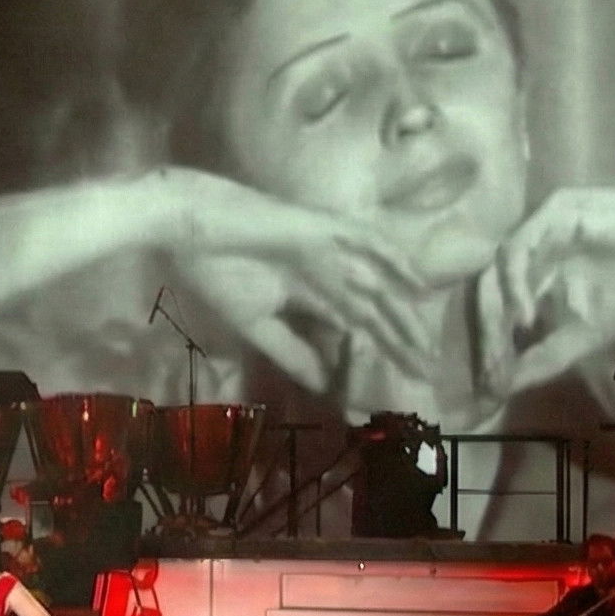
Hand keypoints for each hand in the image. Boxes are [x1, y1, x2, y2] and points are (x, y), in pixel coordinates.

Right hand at [162, 170, 432, 392]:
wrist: (188, 230)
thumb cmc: (214, 273)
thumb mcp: (257, 326)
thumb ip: (292, 352)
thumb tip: (326, 386)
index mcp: (309, 292)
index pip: (356, 324)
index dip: (381, 349)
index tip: (403, 379)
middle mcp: (327, 271)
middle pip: (375, 308)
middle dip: (401, 339)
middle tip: (426, 370)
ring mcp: (329, 249)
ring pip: (378, 283)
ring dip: (403, 312)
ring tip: (425, 344)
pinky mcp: (325, 228)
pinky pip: (368, 242)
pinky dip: (394, 259)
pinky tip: (415, 283)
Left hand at [488, 178, 614, 392]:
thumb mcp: (586, 332)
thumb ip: (545, 357)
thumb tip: (502, 390)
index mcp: (533, 273)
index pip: (496, 308)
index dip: (490, 347)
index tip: (489, 387)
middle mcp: (529, 248)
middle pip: (487, 291)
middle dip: (487, 335)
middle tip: (491, 374)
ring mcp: (538, 227)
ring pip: (495, 271)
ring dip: (495, 316)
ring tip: (505, 352)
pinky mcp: (553, 211)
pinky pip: (518, 247)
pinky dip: (515, 285)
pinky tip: (525, 317)